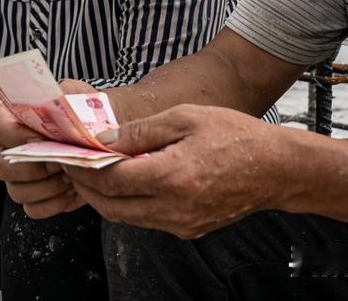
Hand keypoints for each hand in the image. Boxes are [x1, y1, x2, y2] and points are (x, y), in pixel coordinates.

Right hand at [0, 105, 85, 219]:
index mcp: (12, 119)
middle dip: (34, 169)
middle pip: (2, 167)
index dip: (17, 137)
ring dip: (47, 188)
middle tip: (61, 163)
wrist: (95, 135)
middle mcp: (7, 149)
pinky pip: (33, 209)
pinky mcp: (33, 197)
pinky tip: (72, 191)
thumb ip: (74, 100)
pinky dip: (54, 203)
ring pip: (17, 192)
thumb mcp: (79, 96)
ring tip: (71, 178)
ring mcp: (17, 176)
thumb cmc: (82, 112)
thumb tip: (79, 119)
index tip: (43, 139)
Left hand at [65, 104, 284, 238]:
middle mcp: (174, 208)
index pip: (110, 179)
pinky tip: (125, 181)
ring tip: (93, 171)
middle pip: (110, 206)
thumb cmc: (236, 135)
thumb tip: (102, 140)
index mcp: (173, 177)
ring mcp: (181, 223)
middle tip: (72, 164)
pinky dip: (128, 203)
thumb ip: (140, 131)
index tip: (69, 153)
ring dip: (104, 197)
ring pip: (125, 217)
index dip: (84, 168)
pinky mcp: (188, 229)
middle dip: (85, 186)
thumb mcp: (185, 117)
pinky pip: (146, 219)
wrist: (278, 169)